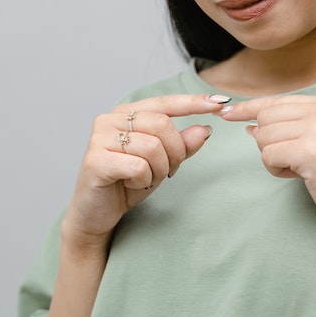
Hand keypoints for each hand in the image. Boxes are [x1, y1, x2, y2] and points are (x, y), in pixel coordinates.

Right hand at [64, 94, 224, 246]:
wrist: (96, 214)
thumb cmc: (127, 183)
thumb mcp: (162, 162)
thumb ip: (182, 145)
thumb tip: (204, 129)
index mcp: (127, 112)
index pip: (166, 102)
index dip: (194, 103)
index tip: (221, 103)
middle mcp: (111, 118)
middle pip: (163, 125)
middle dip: (175, 153)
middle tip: (167, 171)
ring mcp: (100, 137)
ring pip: (153, 147)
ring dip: (159, 170)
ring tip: (146, 178)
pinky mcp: (95, 160)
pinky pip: (138, 166)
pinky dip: (143, 180)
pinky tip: (131, 184)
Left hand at [221, 95, 315, 245]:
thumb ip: (289, 128)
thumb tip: (249, 124)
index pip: (273, 101)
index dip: (247, 108)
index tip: (226, 112)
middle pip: (264, 118)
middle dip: (268, 143)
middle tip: (292, 161)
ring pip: (263, 137)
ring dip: (273, 159)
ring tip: (300, 170)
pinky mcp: (309, 150)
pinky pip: (268, 155)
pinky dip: (276, 170)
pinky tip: (298, 176)